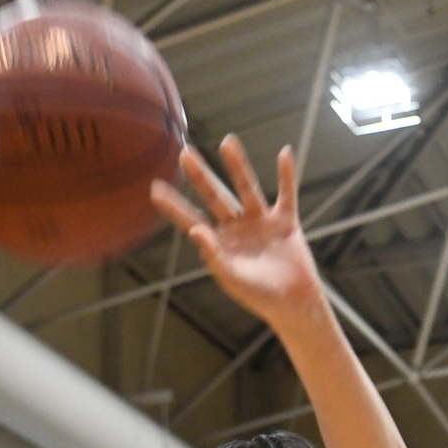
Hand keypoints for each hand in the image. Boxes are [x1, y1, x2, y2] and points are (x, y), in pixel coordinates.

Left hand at [150, 135, 323, 330]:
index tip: (155, 187)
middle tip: (184, 153)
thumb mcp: (231, 278)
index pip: (192, 219)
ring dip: (238, 166)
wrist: (293, 304)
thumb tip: (195, 230)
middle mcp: (237, 228)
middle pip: (215, 197)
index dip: (174, 205)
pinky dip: (286, 175)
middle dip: (200, 176)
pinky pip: (286, 194)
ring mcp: (260, 222)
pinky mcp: (285, 221)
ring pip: (247, 189)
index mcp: (219, 244)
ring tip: (227, 142)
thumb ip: (213, 255)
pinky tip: (284, 153)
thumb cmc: (259, 296)